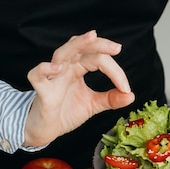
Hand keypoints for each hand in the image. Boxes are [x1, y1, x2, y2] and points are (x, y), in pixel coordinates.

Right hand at [24, 30, 134, 146]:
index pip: (98, 60)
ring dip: (76, 45)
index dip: (115, 72)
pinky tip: (56, 68)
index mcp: (78, 69)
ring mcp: (52, 77)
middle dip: (99, 45)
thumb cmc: (66, 112)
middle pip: (81, 48)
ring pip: (62, 53)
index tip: (126, 89)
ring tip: (91, 38)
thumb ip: (110, 99)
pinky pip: (37, 75)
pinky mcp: (41, 90)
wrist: (47, 129)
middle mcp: (66, 68)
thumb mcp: (93, 105)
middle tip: (117, 48)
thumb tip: (131, 95)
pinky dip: (45, 69)